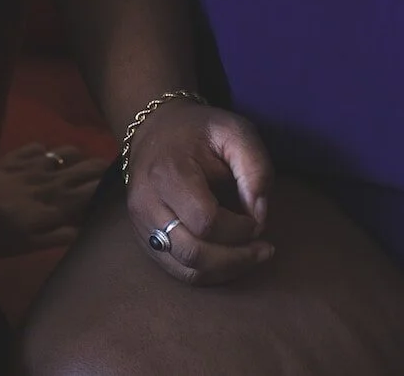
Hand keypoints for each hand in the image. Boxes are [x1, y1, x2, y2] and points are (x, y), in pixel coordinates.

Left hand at [0, 142, 111, 256]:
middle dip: (102, 170)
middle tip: (108, 177)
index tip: (120, 191)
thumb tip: (88, 228)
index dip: (110, 189)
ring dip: (78, 158)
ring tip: (79, 167)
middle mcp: (52, 180)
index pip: (95, 190)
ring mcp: (33, 164)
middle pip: (88, 167)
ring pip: (68, 151)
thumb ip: (61, 236)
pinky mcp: (15, 155)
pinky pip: (40, 146)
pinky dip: (47, 151)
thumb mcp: (29, 245)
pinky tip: (43, 159)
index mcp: (58, 204)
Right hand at [124, 101, 276, 285]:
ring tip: (250, 257)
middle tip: (263, 250)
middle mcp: (147, 203)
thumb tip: (260, 215)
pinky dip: (207, 273)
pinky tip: (228, 260)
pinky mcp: (144, 238)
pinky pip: (177, 271)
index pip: (206, 221)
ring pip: (185, 270)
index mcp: (168, 173)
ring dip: (224, 271)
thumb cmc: (199, 131)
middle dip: (236, 259)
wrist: (156, 129)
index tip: (256, 220)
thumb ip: (255, 167)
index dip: (238, 229)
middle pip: (193, 253)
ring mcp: (141, 224)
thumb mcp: (235, 131)